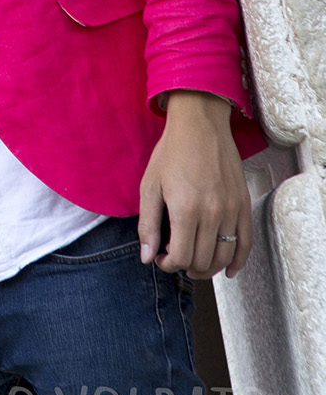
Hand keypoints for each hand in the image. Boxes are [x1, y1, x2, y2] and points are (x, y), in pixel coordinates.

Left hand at [138, 90, 250, 277]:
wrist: (200, 126)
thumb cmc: (170, 154)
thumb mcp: (150, 185)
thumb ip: (148, 224)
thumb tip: (147, 258)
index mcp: (185, 210)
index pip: (181, 257)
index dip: (168, 264)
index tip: (160, 258)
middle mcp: (212, 214)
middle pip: (203, 260)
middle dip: (186, 267)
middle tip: (175, 258)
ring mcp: (232, 211)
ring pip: (224, 256)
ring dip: (209, 268)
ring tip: (194, 264)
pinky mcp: (244, 206)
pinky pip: (245, 244)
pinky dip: (237, 261)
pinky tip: (227, 268)